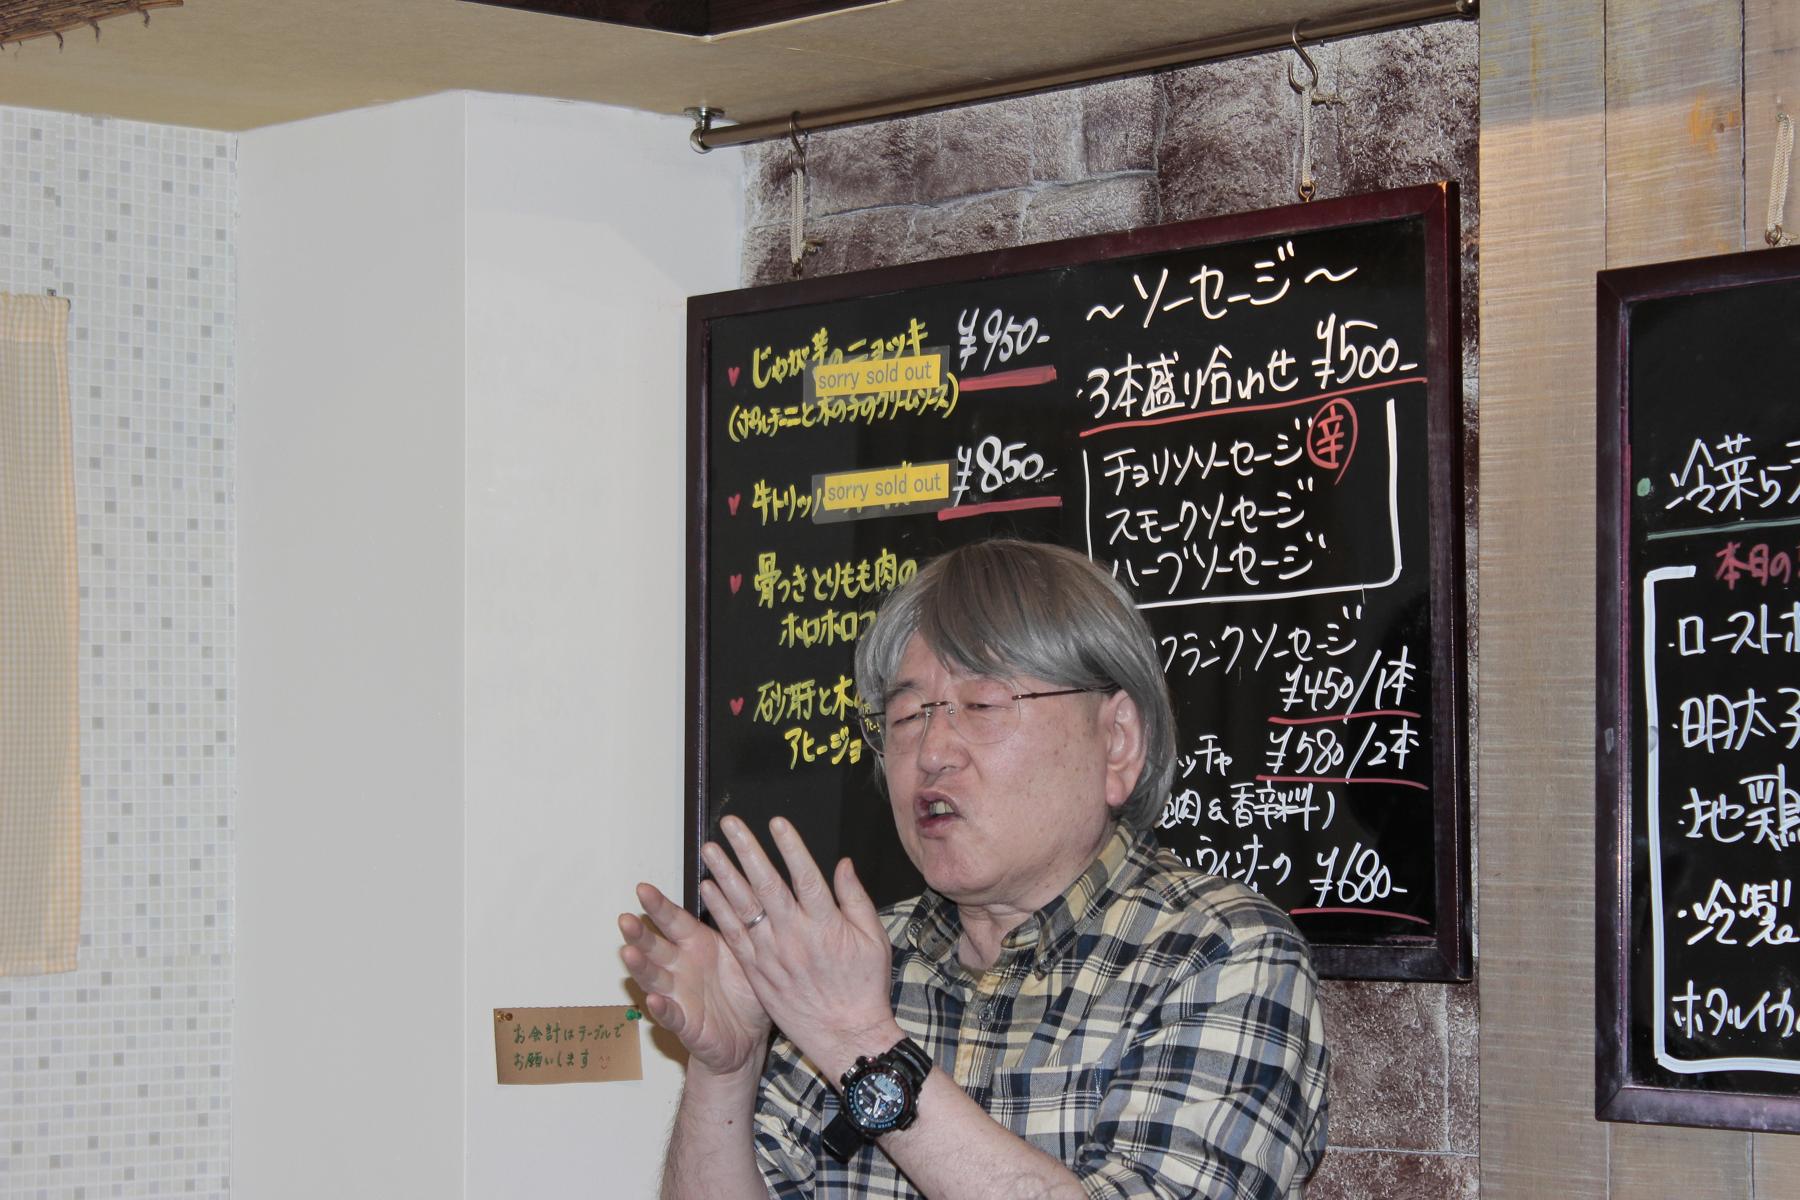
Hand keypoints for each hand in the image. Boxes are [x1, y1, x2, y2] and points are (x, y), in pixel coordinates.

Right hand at [619, 881, 771, 1076]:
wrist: (750, 1035)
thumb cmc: (744, 990)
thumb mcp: (745, 952)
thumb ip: (738, 925)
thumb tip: (745, 886)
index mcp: (697, 944)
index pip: (674, 921)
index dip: (658, 906)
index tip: (642, 889)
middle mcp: (682, 967)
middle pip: (655, 947)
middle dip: (639, 934)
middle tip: (626, 919)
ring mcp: (679, 995)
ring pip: (654, 979)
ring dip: (640, 967)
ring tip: (628, 953)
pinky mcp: (685, 1023)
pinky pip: (671, 1015)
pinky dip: (661, 1008)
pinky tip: (653, 1000)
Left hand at [703, 816, 899, 1077]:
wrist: (848, 1036)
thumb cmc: (865, 987)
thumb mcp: (874, 939)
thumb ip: (856, 898)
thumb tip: (843, 864)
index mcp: (826, 924)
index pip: (805, 876)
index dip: (790, 847)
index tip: (776, 822)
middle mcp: (795, 936)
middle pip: (767, 885)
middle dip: (747, 850)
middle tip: (731, 825)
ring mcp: (773, 955)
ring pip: (744, 908)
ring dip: (725, 875)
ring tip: (710, 850)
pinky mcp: (758, 973)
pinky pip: (734, 937)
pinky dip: (720, 912)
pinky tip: (708, 889)